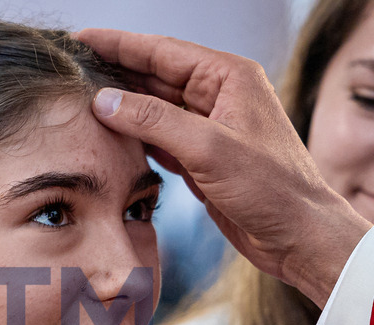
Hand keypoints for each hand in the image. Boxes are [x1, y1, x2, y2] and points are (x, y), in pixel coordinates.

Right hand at [75, 29, 371, 306]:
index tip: (80, 40)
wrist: (300, 236)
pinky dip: (136, 136)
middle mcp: (221, 96)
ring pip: (155, 108)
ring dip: (122, 106)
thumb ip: (154, 121)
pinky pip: (161, 138)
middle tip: (72, 70)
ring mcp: (211, 128)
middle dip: (115, 72)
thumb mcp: (208, 149)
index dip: (119, 44)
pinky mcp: (204, 159)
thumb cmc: (272, 189)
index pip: (162, 51)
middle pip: (155, 75)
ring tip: (81, 100)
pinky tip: (110, 135)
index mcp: (230, 77)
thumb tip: (105, 100)